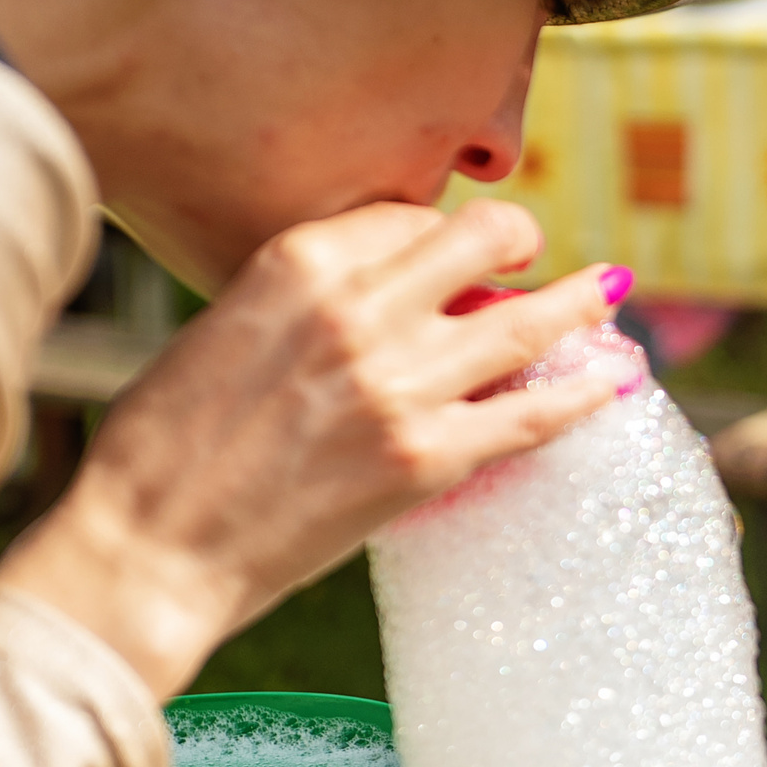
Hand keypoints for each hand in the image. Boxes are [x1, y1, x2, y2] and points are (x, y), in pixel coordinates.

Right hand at [0, 199, 632, 695]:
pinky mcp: (426, 456)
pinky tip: (619, 379)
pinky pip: (533, 411)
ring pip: (525, 321)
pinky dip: (585, 392)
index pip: (406, 219)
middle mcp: (358, 308)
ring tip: (613, 293)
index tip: (454, 254)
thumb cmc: (164, 448)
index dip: (439, 235)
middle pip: (481, 240)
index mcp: (295, 263)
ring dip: (581, 302)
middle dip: (519, 238)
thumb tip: (378, 302)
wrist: (147, 547)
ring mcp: (400, 383)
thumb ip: (304, 304)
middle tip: (539, 254)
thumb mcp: (222, 331)